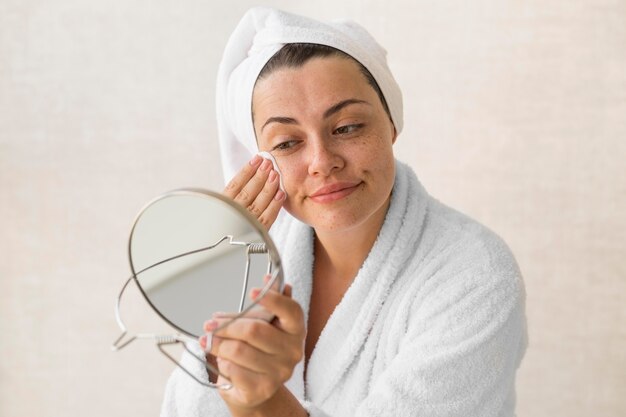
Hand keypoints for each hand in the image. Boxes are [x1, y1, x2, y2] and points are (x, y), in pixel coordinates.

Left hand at [199, 281, 304, 410]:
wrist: (257, 388)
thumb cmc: (260, 349)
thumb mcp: (267, 323)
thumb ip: (270, 301)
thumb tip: (270, 278)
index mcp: (296, 329)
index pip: (290, 310)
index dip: (271, 299)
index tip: (252, 291)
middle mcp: (293, 351)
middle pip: (254, 331)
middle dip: (226, 326)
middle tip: (209, 324)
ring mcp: (279, 372)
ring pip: (238, 351)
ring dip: (217, 345)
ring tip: (208, 341)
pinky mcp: (262, 388)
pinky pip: (232, 370)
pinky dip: (221, 363)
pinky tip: (221, 360)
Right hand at [224, 155, 285, 229]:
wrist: (216, 255)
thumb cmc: (219, 229)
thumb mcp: (220, 210)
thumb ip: (233, 196)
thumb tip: (251, 174)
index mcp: (221, 207)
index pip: (235, 185)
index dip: (247, 171)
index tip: (256, 159)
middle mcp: (232, 215)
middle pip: (248, 192)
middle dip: (260, 175)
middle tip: (269, 162)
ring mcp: (244, 224)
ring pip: (258, 203)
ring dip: (268, 187)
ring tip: (275, 174)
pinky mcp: (256, 234)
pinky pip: (267, 218)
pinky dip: (274, 206)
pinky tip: (280, 194)